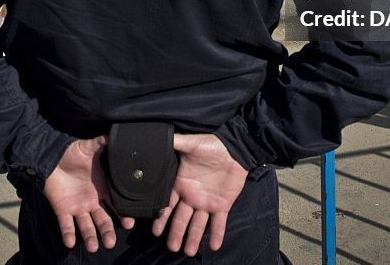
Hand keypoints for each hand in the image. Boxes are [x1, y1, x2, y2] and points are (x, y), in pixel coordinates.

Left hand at [43, 137, 124, 252]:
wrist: (52, 157)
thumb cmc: (73, 153)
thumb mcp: (90, 147)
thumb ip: (103, 143)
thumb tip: (117, 134)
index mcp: (102, 190)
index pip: (116, 206)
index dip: (122, 215)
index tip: (129, 223)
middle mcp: (92, 202)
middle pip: (103, 221)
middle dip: (107, 232)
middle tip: (110, 242)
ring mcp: (78, 208)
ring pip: (87, 227)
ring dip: (90, 238)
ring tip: (94, 247)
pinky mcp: (63, 211)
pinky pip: (66, 225)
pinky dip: (68, 234)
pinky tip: (71, 242)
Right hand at [152, 134, 247, 256]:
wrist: (234, 148)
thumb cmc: (211, 145)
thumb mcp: (191, 143)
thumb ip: (174, 143)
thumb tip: (156, 138)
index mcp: (181, 183)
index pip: (168, 204)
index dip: (162, 218)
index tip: (155, 230)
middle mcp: (191, 196)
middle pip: (181, 219)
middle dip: (175, 233)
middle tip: (171, 247)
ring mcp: (206, 202)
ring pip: (198, 224)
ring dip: (193, 238)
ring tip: (188, 251)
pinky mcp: (222, 205)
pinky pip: (218, 222)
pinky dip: (217, 234)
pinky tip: (213, 246)